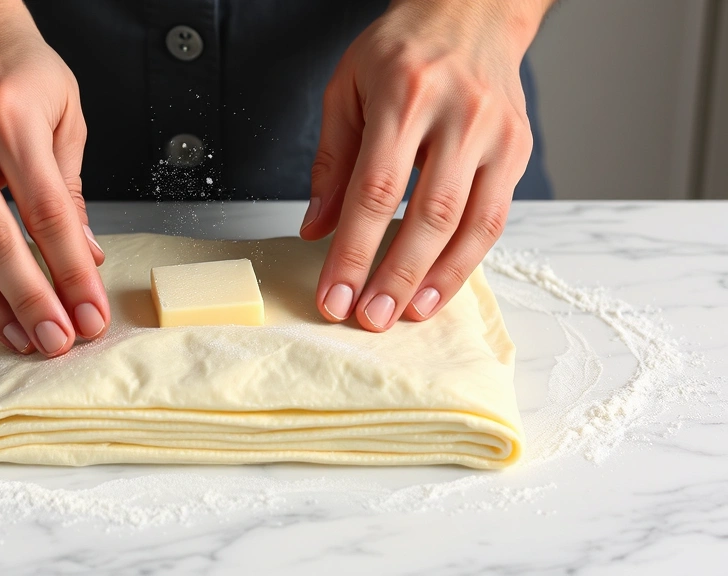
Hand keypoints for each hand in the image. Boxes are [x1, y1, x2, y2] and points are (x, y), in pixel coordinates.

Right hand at [0, 1, 107, 356]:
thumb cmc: (21, 75)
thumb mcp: (66, 118)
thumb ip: (72, 191)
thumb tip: (84, 258)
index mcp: (8, 117)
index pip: (46, 212)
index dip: (70, 272)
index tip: (90, 312)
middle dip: (32, 300)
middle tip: (58, 341)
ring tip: (25, 339)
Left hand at [302, 0, 546, 330]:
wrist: (471, 10)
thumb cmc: (401, 49)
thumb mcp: (347, 88)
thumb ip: (331, 161)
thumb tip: (316, 228)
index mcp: (407, 94)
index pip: (376, 190)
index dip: (354, 251)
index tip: (333, 294)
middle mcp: (460, 115)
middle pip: (430, 214)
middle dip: (395, 276)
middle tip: (369, 318)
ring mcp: (498, 133)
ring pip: (473, 224)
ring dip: (438, 279)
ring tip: (406, 314)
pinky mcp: (518, 150)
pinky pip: (495, 218)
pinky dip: (467, 260)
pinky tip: (438, 287)